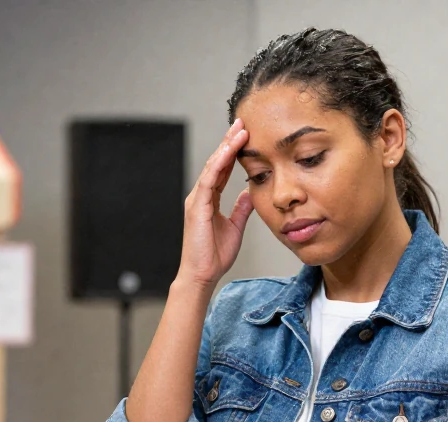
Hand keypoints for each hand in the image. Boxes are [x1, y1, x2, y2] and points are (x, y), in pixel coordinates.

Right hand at [177, 119, 254, 289]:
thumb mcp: (235, 227)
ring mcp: (197, 200)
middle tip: (243, 122)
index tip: (246, 135)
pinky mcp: (196, 206)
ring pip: (213, 166)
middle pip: (217, 162)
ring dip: (226, 146)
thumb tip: (250, 193)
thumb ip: (241, 208)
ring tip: (240, 129)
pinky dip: (219, 163)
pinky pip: (209, 179)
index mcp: (209, 200)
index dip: (234, 152)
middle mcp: (201, 196)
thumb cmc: (215, 255)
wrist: (203, 274)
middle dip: (229, 141)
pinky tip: (229, 150)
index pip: (223, 170)